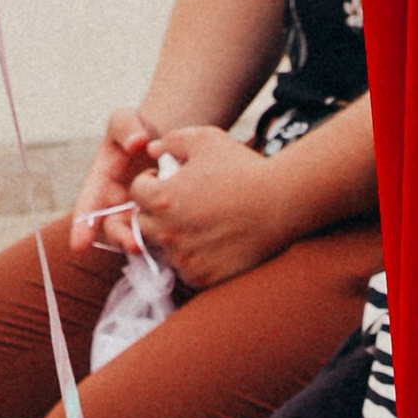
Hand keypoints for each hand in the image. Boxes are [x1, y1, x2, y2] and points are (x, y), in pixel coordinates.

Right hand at [70, 106, 157, 257]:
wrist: (163, 141)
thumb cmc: (137, 131)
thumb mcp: (125, 120)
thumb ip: (125, 126)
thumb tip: (138, 142)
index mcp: (102, 185)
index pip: (89, 207)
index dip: (82, 227)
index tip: (78, 245)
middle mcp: (117, 207)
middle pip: (114, 229)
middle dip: (122, 239)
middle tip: (134, 244)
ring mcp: (139, 217)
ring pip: (139, 236)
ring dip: (146, 242)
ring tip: (157, 244)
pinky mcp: (160, 223)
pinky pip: (162, 236)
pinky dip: (168, 239)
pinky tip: (180, 242)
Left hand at [131, 126, 292, 291]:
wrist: (281, 204)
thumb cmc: (243, 168)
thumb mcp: (205, 139)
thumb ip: (170, 141)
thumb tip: (151, 150)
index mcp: (162, 199)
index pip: (136, 192)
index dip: (150, 182)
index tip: (167, 180)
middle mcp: (168, 232)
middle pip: (143, 223)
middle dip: (155, 211)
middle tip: (179, 204)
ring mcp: (185, 259)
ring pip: (163, 249)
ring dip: (172, 236)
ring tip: (197, 222)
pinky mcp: (203, 278)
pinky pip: (184, 270)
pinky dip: (192, 258)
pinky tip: (211, 241)